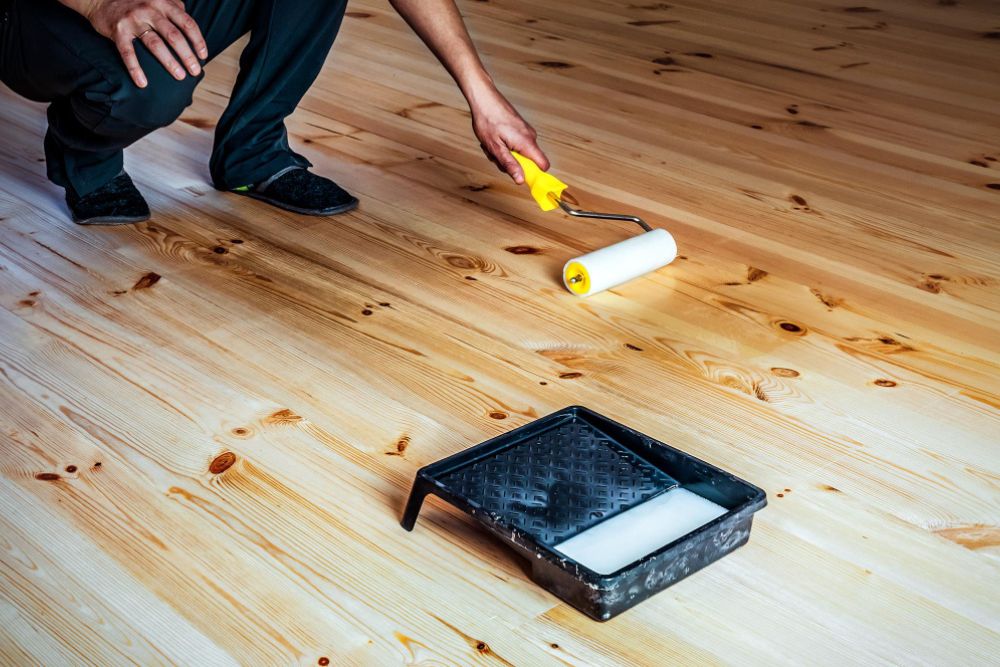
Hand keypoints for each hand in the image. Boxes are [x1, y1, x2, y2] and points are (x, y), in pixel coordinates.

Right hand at [84, 0, 207, 87]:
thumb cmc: (134, 2)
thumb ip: (174, 8)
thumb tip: (191, 28)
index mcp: (163, 3)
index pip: (187, 23)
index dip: (197, 41)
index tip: (203, 56)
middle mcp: (150, 9)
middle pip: (174, 36)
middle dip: (187, 56)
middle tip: (195, 71)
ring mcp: (133, 19)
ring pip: (155, 44)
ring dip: (169, 62)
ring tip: (180, 76)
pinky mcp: (118, 30)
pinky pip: (128, 52)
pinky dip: (135, 69)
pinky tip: (142, 83)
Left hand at [470, 87, 548, 183]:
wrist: (484, 98)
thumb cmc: (488, 120)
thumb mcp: (496, 148)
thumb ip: (510, 165)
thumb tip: (521, 180)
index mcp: (527, 143)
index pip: (543, 165)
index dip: (534, 174)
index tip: (520, 176)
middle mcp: (531, 137)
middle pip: (528, 162)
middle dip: (511, 163)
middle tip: (496, 154)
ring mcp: (526, 132)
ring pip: (519, 153)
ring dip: (505, 154)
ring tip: (493, 143)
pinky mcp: (521, 129)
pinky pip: (516, 145)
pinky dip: (505, 145)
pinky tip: (495, 138)